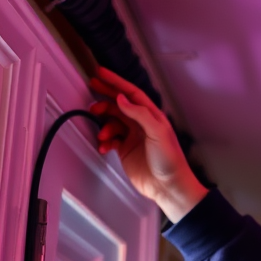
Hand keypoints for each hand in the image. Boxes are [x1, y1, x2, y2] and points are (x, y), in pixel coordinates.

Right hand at [90, 67, 207, 222]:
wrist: (168, 186)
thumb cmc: (169, 159)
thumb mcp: (158, 132)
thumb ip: (139, 114)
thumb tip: (121, 99)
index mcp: (152, 116)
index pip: (131, 93)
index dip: (116, 82)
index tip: (101, 73)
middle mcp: (141, 124)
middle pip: (120, 104)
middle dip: (105, 96)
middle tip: (91, 88)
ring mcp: (133, 136)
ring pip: (112, 122)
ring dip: (104, 125)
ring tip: (102, 134)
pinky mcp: (126, 150)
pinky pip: (110, 139)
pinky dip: (105, 141)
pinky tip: (103, 146)